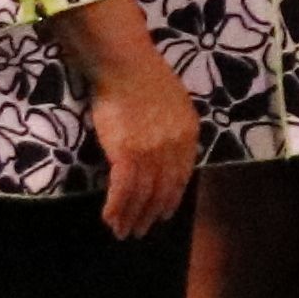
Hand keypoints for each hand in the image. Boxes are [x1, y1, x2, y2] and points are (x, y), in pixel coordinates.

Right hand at [85, 46, 200, 237]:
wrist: (126, 65)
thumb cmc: (146, 78)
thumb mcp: (175, 104)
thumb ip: (175, 130)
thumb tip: (165, 153)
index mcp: (189, 134)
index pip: (182, 176)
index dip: (171, 199)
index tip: (163, 214)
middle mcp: (174, 147)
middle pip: (163, 190)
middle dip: (151, 215)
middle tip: (139, 231)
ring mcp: (151, 151)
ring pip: (143, 194)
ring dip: (131, 217)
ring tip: (122, 232)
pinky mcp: (127, 153)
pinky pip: (123, 188)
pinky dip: (116, 206)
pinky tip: (109, 218)